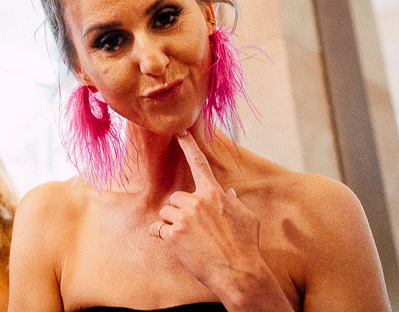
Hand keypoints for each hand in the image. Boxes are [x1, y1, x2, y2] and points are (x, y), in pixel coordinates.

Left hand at [149, 131, 262, 291]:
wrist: (239, 274)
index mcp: (214, 193)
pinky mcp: (172, 234)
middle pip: (176, 196)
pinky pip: (158, 228)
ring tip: (190, 239)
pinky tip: (176, 245)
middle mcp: (196, 201)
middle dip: (181, 209)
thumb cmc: (247, 247)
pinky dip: (162, 236)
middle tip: (195, 228)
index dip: (188, 145)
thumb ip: (235, 203)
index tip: (179, 132)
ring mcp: (183, 217)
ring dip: (172, 223)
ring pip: (166, 212)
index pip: (199, 163)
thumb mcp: (248, 218)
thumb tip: (230, 193)